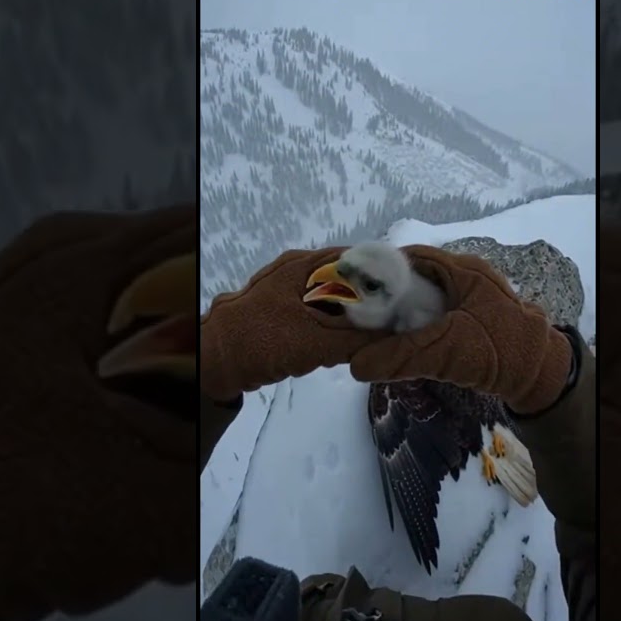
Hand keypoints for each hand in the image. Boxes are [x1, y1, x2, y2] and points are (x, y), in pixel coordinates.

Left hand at [201, 247, 383, 401]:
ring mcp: (286, 288)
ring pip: (332, 297)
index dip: (382, 276)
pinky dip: (331, 325)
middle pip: (346, 278)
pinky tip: (341, 345)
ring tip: (369, 335)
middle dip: (367, 301)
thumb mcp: (319, 343)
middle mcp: (296, 269)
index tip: (404, 298)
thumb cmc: (264, 342)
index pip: (357, 259)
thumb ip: (360, 339)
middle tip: (389, 321)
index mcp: (304, 265)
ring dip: (349, 317)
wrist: (216, 361)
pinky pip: (316, 311)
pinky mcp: (281, 308)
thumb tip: (395, 336)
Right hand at [347, 245, 572, 413]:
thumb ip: (398, 357)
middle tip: (362, 314)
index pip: (412, 256)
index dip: (381, 269)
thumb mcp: (443, 351)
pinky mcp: (475, 320)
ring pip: (426, 299)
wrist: (541, 374)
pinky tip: (403, 344)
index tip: (355, 288)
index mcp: (462, 270)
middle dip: (389, 295)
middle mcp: (467, 277)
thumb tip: (354, 365)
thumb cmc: (496, 349)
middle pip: (416, 278)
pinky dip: (419, 327)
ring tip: (376, 332)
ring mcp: (472, 299)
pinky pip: (439, 316)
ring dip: (403, 314)